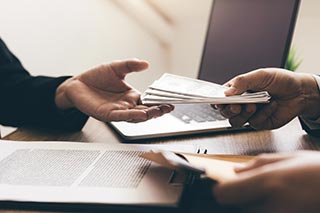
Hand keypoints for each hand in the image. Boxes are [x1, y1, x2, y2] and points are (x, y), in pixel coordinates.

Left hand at [55, 59, 172, 122]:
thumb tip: (146, 63)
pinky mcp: (107, 114)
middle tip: (168, 108)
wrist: (77, 84)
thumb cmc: (96, 77)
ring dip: (148, 115)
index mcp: (131, 96)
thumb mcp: (116, 68)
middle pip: (146, 110)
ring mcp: (117, 111)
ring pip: (136, 116)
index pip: (149, 100)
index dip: (159, 101)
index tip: (170, 101)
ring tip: (158, 111)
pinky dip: (132, 115)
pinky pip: (122, 116)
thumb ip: (130, 66)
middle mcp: (126, 105)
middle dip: (158, 110)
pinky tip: (141, 113)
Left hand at [214, 151, 319, 212]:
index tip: (226, 186)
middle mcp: (269, 206)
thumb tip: (236, 170)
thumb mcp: (289, 159)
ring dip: (257, 205)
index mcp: (267, 183)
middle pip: (237, 206)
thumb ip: (257, 164)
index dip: (222, 189)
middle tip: (260, 188)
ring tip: (276, 195)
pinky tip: (282, 202)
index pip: (223, 194)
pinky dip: (268, 210)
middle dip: (244, 197)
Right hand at [217, 68, 319, 128]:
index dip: (216, 101)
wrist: (300, 92)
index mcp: (237, 90)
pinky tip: (271, 106)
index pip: (220, 97)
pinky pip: (253, 123)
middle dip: (230, 110)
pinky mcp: (259, 122)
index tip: (218, 102)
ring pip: (235, 121)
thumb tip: (226, 93)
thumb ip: (242, 82)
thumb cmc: (280, 80)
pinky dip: (263, 114)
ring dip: (244, 114)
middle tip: (238, 106)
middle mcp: (241, 103)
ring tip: (255, 106)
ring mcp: (249, 114)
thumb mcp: (260, 75)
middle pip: (224, 112)